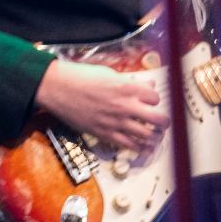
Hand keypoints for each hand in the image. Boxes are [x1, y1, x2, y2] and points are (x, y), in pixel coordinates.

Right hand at [34, 59, 168, 152]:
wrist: (56, 88)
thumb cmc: (79, 76)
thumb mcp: (107, 73)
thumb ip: (129, 82)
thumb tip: (147, 86)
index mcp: (126, 87)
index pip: (155, 98)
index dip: (154, 100)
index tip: (150, 101)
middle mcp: (125, 106)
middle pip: (158, 119)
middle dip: (163, 122)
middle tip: (162, 122)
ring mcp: (116, 122)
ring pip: (147, 135)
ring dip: (154, 136)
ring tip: (155, 135)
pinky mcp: (105, 133)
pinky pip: (129, 145)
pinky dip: (140, 148)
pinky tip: (143, 148)